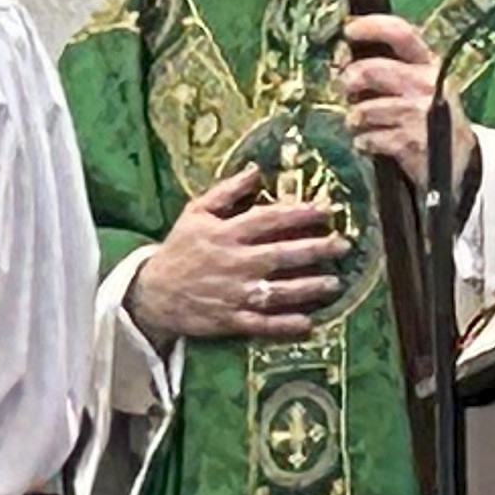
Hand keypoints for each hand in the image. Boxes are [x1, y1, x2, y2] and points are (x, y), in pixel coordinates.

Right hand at [128, 165, 347, 343]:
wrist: (152, 292)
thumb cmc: (179, 248)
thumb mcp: (195, 213)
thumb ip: (226, 191)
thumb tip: (256, 169)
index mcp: (225, 234)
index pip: (267, 220)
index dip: (297, 214)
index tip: (325, 210)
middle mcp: (234, 263)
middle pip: (281, 255)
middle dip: (315, 250)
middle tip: (343, 246)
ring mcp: (233, 294)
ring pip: (277, 291)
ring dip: (308, 288)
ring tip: (334, 284)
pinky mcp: (230, 320)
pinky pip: (262, 324)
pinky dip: (284, 324)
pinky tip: (307, 323)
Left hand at [335, 14, 469, 196]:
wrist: (458, 159)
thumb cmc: (427, 117)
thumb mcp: (419, 85)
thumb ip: (387, 69)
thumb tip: (345, 58)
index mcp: (428, 64)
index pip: (401, 33)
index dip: (371, 27)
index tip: (350, 30)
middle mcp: (426, 84)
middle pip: (371, 69)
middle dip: (349, 80)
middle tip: (347, 89)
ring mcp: (419, 113)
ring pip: (363, 109)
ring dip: (355, 119)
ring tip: (365, 124)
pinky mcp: (410, 141)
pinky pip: (367, 138)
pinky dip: (363, 142)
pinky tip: (374, 143)